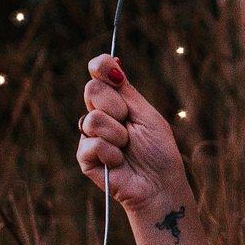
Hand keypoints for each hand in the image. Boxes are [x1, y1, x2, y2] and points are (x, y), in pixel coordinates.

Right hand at [75, 52, 186, 216]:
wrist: (160, 186)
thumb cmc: (159, 152)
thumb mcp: (147, 115)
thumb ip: (127, 91)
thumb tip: (114, 59)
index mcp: (117, 101)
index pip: (99, 73)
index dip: (100, 66)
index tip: (111, 70)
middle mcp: (101, 114)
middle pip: (91, 90)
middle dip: (115, 106)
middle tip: (128, 123)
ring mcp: (91, 135)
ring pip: (92, 119)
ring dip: (117, 134)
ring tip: (127, 148)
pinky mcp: (85, 157)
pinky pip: (90, 143)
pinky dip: (111, 153)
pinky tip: (119, 162)